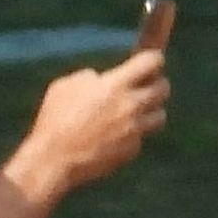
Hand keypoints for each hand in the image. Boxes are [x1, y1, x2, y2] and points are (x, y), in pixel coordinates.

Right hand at [29, 51, 168, 191]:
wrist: (54, 160)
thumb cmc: (55, 119)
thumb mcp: (66, 85)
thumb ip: (89, 77)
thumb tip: (99, 79)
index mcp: (115, 85)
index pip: (152, 61)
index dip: (152, 58)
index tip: (148, 61)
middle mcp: (131, 107)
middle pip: (163, 88)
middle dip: (155, 83)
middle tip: (143, 85)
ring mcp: (134, 131)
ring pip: (160, 116)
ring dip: (150, 110)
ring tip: (133, 111)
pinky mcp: (131, 151)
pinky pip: (141, 138)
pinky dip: (133, 134)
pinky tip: (115, 135)